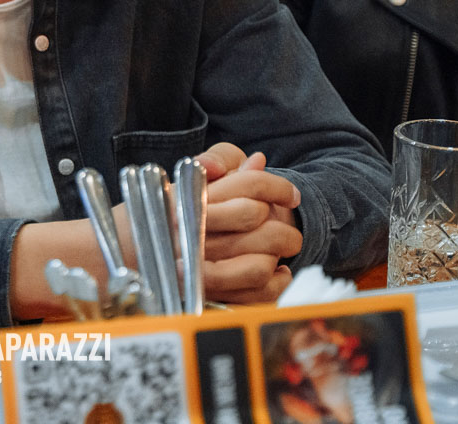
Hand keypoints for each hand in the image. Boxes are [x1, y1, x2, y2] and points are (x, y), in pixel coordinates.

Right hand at [190, 144, 303, 303]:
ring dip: (280, 253)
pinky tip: (275, 270)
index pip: (248, 186)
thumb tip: (257, 162)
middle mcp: (188, 234)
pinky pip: (259, 293)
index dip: (278, 187)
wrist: (165, 241)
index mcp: (187, 198)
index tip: (292, 194)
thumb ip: (222, 159)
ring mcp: (197, 270)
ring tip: (282, 247)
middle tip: (288, 228)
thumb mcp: (203, 171)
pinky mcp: (210, 297)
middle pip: (255, 219)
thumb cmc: (197, 199)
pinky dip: (278, 282)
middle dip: (283, 224)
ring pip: (259, 263)